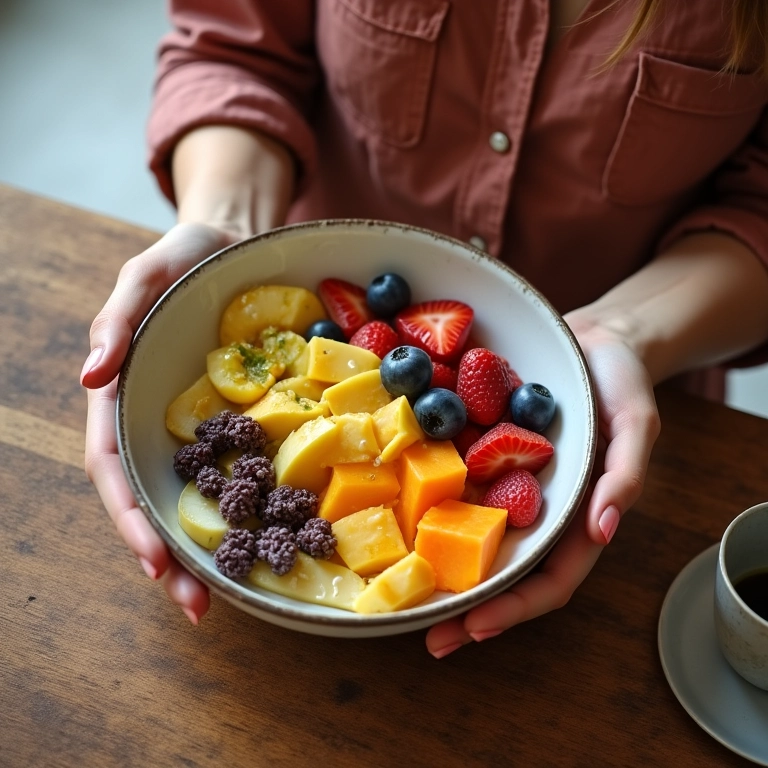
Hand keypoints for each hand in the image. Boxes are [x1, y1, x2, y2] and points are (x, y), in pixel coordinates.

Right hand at [82, 223, 237, 623]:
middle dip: (169, 556)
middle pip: (152, 499)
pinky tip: (267, 539)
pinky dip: (248, 507)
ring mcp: (198, 425)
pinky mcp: (237, 419)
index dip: (129, 518)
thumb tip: (90, 379)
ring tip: (228, 596)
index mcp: (122, 396)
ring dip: (207, 549)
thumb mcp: (145, 276)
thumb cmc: (183, 259)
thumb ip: (116, 320)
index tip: (154, 563)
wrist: (236, 245)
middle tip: (199, 605)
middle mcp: (156, 421)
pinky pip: (239, 468)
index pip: (113, 468)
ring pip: (194, 497)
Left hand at [425, 319, 659, 657]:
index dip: (514, 607)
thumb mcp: (637, 422)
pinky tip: (394, 510)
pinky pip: (452, 481)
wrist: (589, 339)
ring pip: (468, 534)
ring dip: (438, 565)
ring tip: (400, 595)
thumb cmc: (621, 383)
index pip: (549, 578)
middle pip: (500, 570)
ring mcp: (502, 484)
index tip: (475, 628)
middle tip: (428, 636)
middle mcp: (533, 509)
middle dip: (467, 606)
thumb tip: (605, 530)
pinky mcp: (479, 453)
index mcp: (574, 516)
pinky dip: (427, 500)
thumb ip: (625, 474)